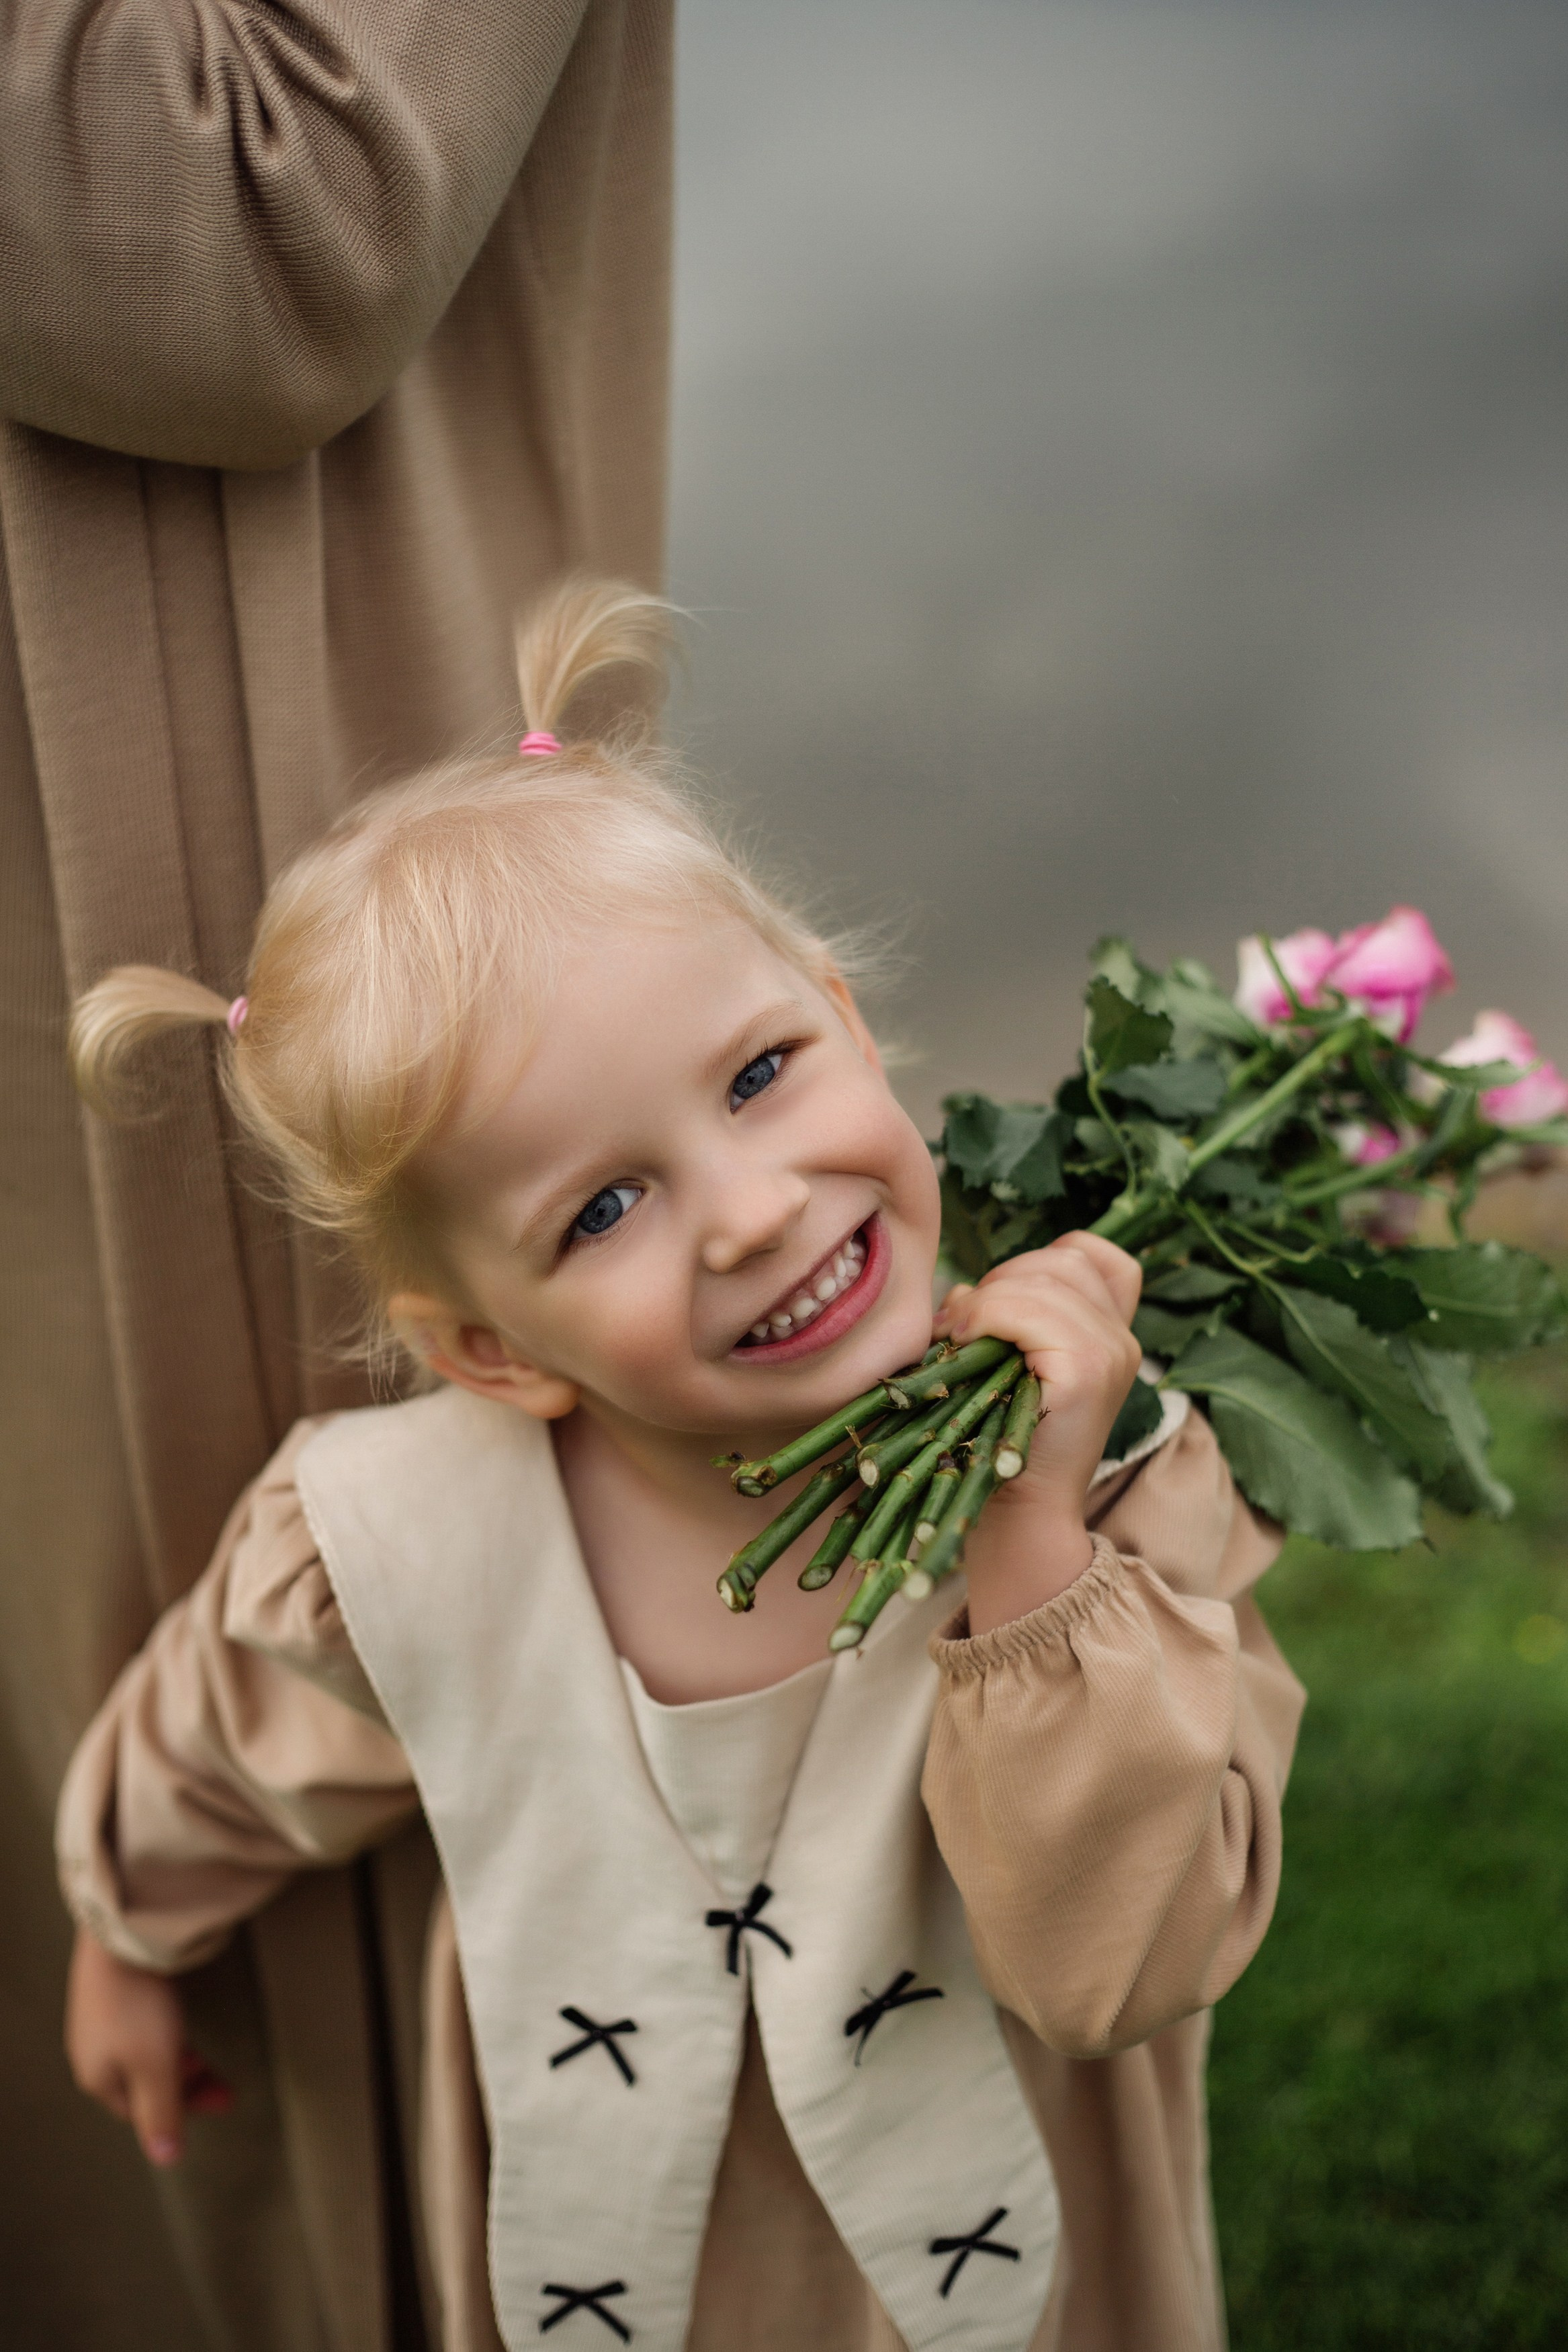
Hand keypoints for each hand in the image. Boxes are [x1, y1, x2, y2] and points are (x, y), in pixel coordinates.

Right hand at [65, 1926, 232, 2165]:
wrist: (123, 1933)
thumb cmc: (139, 2002)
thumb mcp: (155, 2066)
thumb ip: (161, 2114)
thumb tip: (165, 2159)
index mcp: (97, 2076)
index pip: (142, 2113)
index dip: (182, 2112)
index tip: (223, 2101)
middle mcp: (92, 2050)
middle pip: (145, 2084)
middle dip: (187, 2088)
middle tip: (227, 2087)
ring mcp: (100, 2018)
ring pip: (145, 2054)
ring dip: (179, 2061)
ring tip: (205, 2059)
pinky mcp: (114, 1988)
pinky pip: (142, 2026)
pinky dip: (166, 2034)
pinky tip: (178, 2021)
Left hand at [934, 1234, 1142, 1632]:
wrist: (1019, 1515)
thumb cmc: (1000, 1440)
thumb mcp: (1011, 1366)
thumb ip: (1005, 1314)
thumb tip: (964, 1290)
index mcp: (1111, 1335)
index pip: (1091, 1254)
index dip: (1041, 1262)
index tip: (1006, 1303)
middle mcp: (1122, 1339)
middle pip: (1060, 1260)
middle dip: (1002, 1282)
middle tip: (968, 1330)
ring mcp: (1111, 1352)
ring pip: (1041, 1279)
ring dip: (988, 1301)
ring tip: (962, 1340)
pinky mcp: (1087, 1369)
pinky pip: (1028, 1312)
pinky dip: (988, 1317)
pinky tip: (967, 1342)